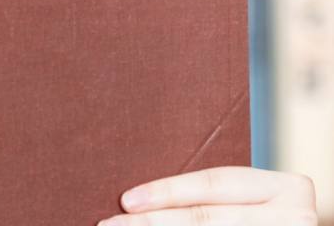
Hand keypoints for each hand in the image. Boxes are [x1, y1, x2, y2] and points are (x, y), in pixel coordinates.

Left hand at [98, 166, 316, 224]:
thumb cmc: (262, 215)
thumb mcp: (249, 198)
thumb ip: (210, 194)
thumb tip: (136, 196)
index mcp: (286, 188)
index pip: (214, 184)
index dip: (167, 191)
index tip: (126, 200)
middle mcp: (295, 218)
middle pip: (205, 219)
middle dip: (152, 223)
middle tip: (110, 224)